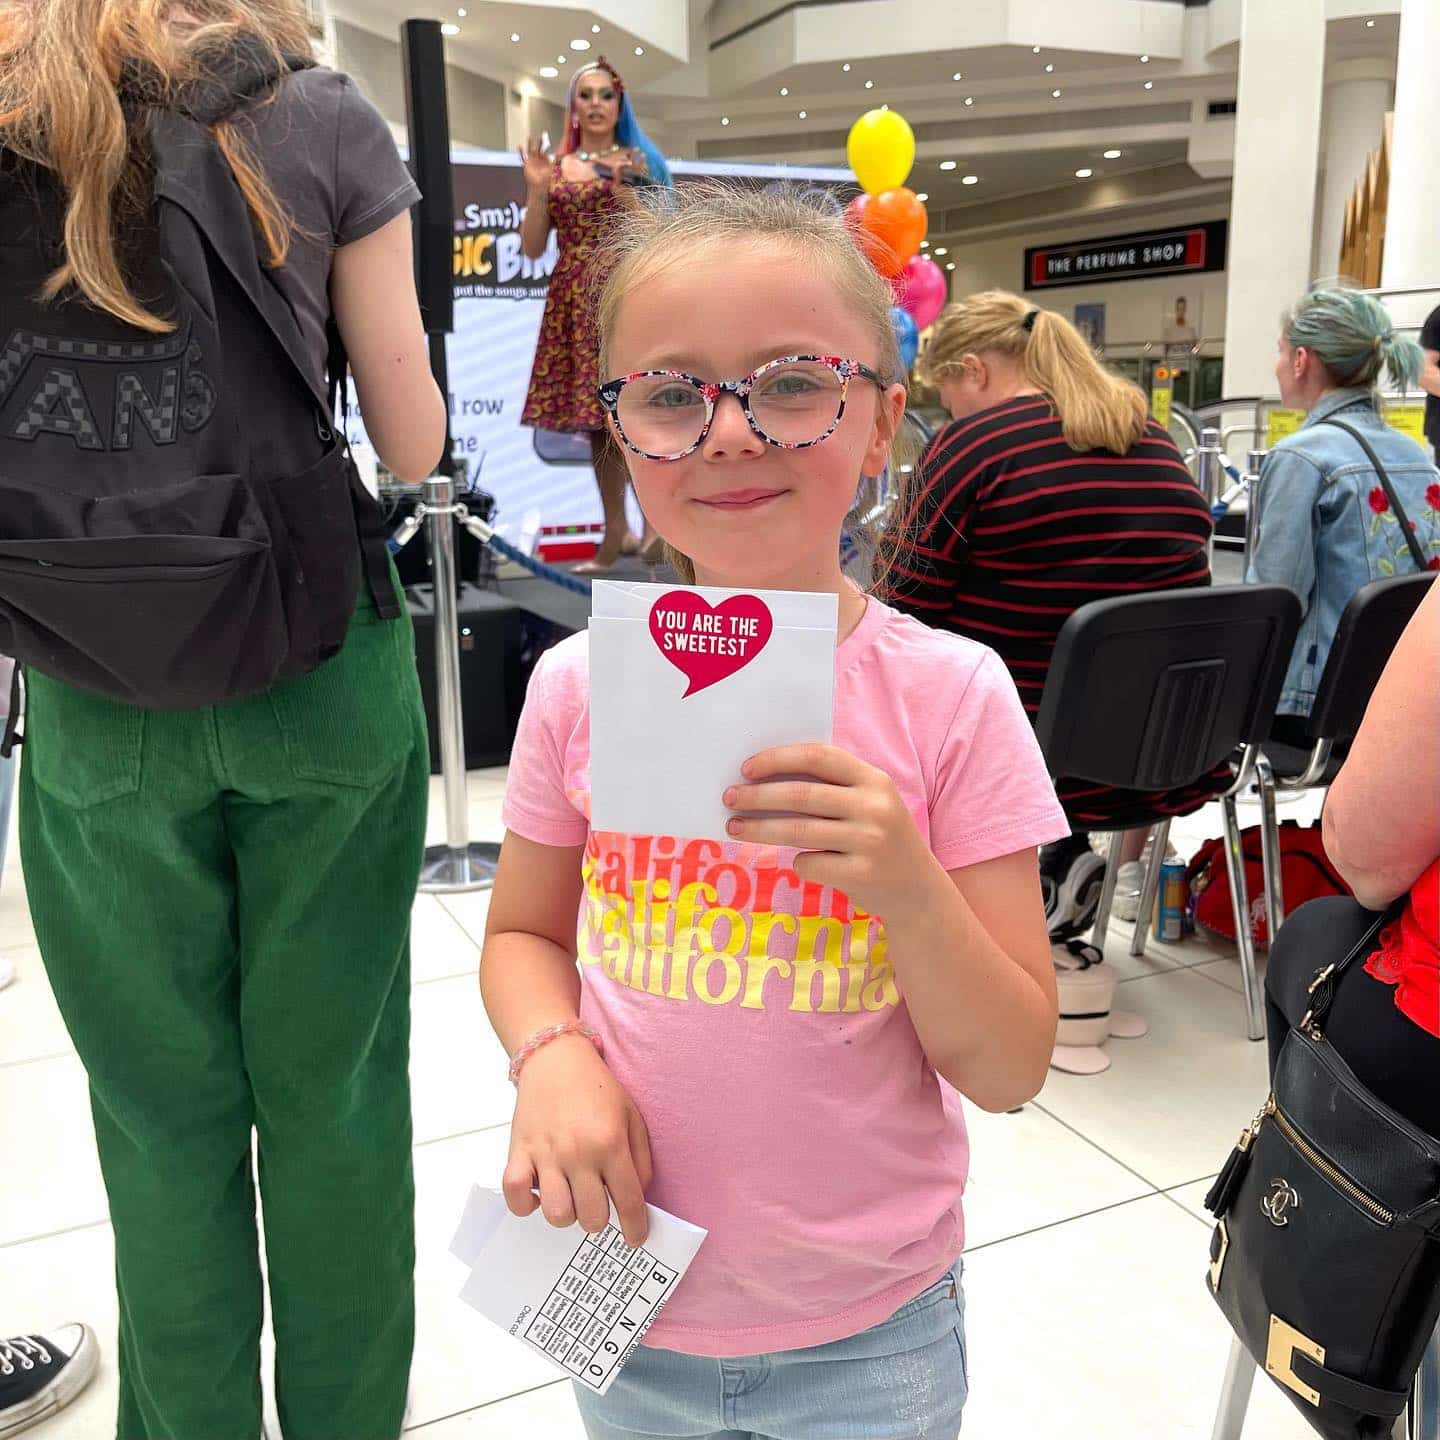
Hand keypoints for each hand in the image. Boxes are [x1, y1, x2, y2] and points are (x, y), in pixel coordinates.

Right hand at [503, 1033, 653, 1246]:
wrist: (556, 1058)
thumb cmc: (597, 1088)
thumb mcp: (632, 1116)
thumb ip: (641, 1160)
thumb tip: (638, 1198)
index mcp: (611, 1143)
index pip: (629, 1202)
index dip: (636, 1228)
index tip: (636, 1238)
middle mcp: (579, 1153)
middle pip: (592, 1218)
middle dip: (600, 1220)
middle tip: (599, 1206)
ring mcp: (546, 1154)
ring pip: (557, 1215)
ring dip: (567, 1214)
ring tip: (571, 1197)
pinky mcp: (518, 1152)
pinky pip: (517, 1197)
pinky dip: (527, 1205)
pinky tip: (540, 1193)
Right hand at [518, 136, 551, 190]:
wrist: (537, 184)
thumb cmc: (544, 178)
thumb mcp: (550, 171)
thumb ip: (555, 165)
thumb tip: (562, 161)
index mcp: (543, 158)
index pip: (545, 150)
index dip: (547, 147)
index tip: (548, 141)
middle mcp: (537, 157)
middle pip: (538, 147)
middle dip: (540, 142)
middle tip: (542, 136)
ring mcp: (531, 160)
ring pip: (529, 149)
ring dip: (529, 144)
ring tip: (529, 137)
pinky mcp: (526, 163)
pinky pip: (522, 156)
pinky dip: (520, 151)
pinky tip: (519, 146)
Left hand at [723, 744, 939, 917]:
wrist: (918, 891)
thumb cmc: (879, 838)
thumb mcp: (869, 803)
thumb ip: (830, 787)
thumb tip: (763, 779)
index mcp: (874, 779)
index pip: (818, 756)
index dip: (778, 759)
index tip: (746, 768)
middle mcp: (874, 806)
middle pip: (801, 795)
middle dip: (757, 796)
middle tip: (730, 798)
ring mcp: (869, 841)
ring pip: (797, 831)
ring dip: (759, 829)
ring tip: (736, 827)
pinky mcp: (861, 874)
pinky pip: (809, 863)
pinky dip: (797, 862)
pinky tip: (800, 861)